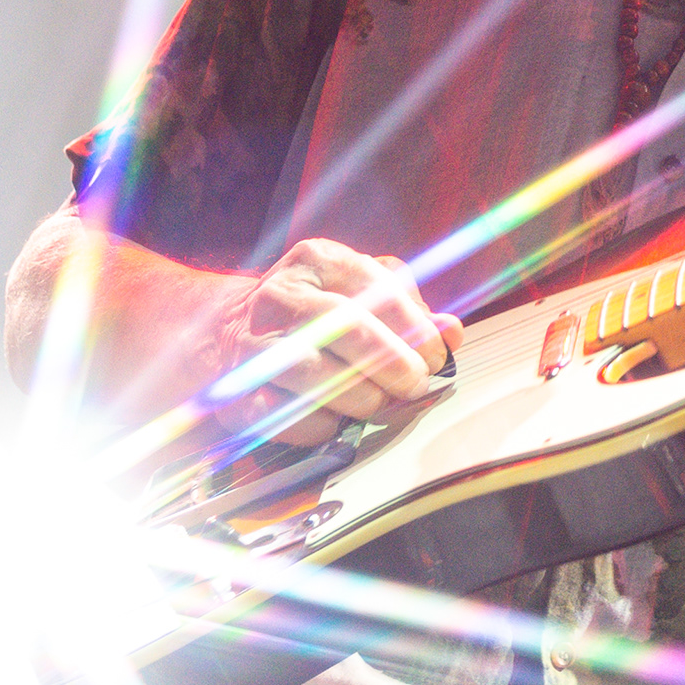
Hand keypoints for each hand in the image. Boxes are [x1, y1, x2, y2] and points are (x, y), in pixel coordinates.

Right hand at [233, 238, 459, 442]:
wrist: (232, 331)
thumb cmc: (316, 312)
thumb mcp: (361, 293)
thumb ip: (410, 310)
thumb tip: (452, 332)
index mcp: (318, 260)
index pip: (377, 287)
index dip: (415, 327)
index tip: (435, 356)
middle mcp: (282, 294)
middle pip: (347, 327)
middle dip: (392, 363)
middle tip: (413, 385)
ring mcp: (253, 341)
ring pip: (315, 371)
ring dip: (359, 396)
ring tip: (376, 402)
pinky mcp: (237, 389)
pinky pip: (286, 414)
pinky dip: (320, 424)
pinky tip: (334, 420)